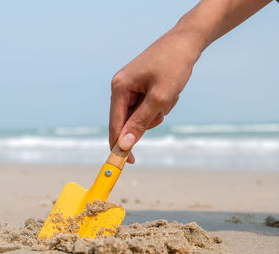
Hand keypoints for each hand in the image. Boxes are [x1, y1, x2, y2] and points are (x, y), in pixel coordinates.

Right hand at [109, 30, 200, 163]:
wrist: (187, 41)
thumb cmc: (174, 65)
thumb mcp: (160, 97)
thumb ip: (141, 122)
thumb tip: (125, 145)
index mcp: (119, 88)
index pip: (115, 124)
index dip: (121, 145)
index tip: (129, 163)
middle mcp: (120, 87)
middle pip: (129, 121)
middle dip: (149, 119)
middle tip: (165, 105)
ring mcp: (130, 87)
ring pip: (141, 115)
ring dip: (158, 111)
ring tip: (170, 93)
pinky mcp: (140, 86)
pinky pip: (148, 106)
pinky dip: (161, 104)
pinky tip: (170, 90)